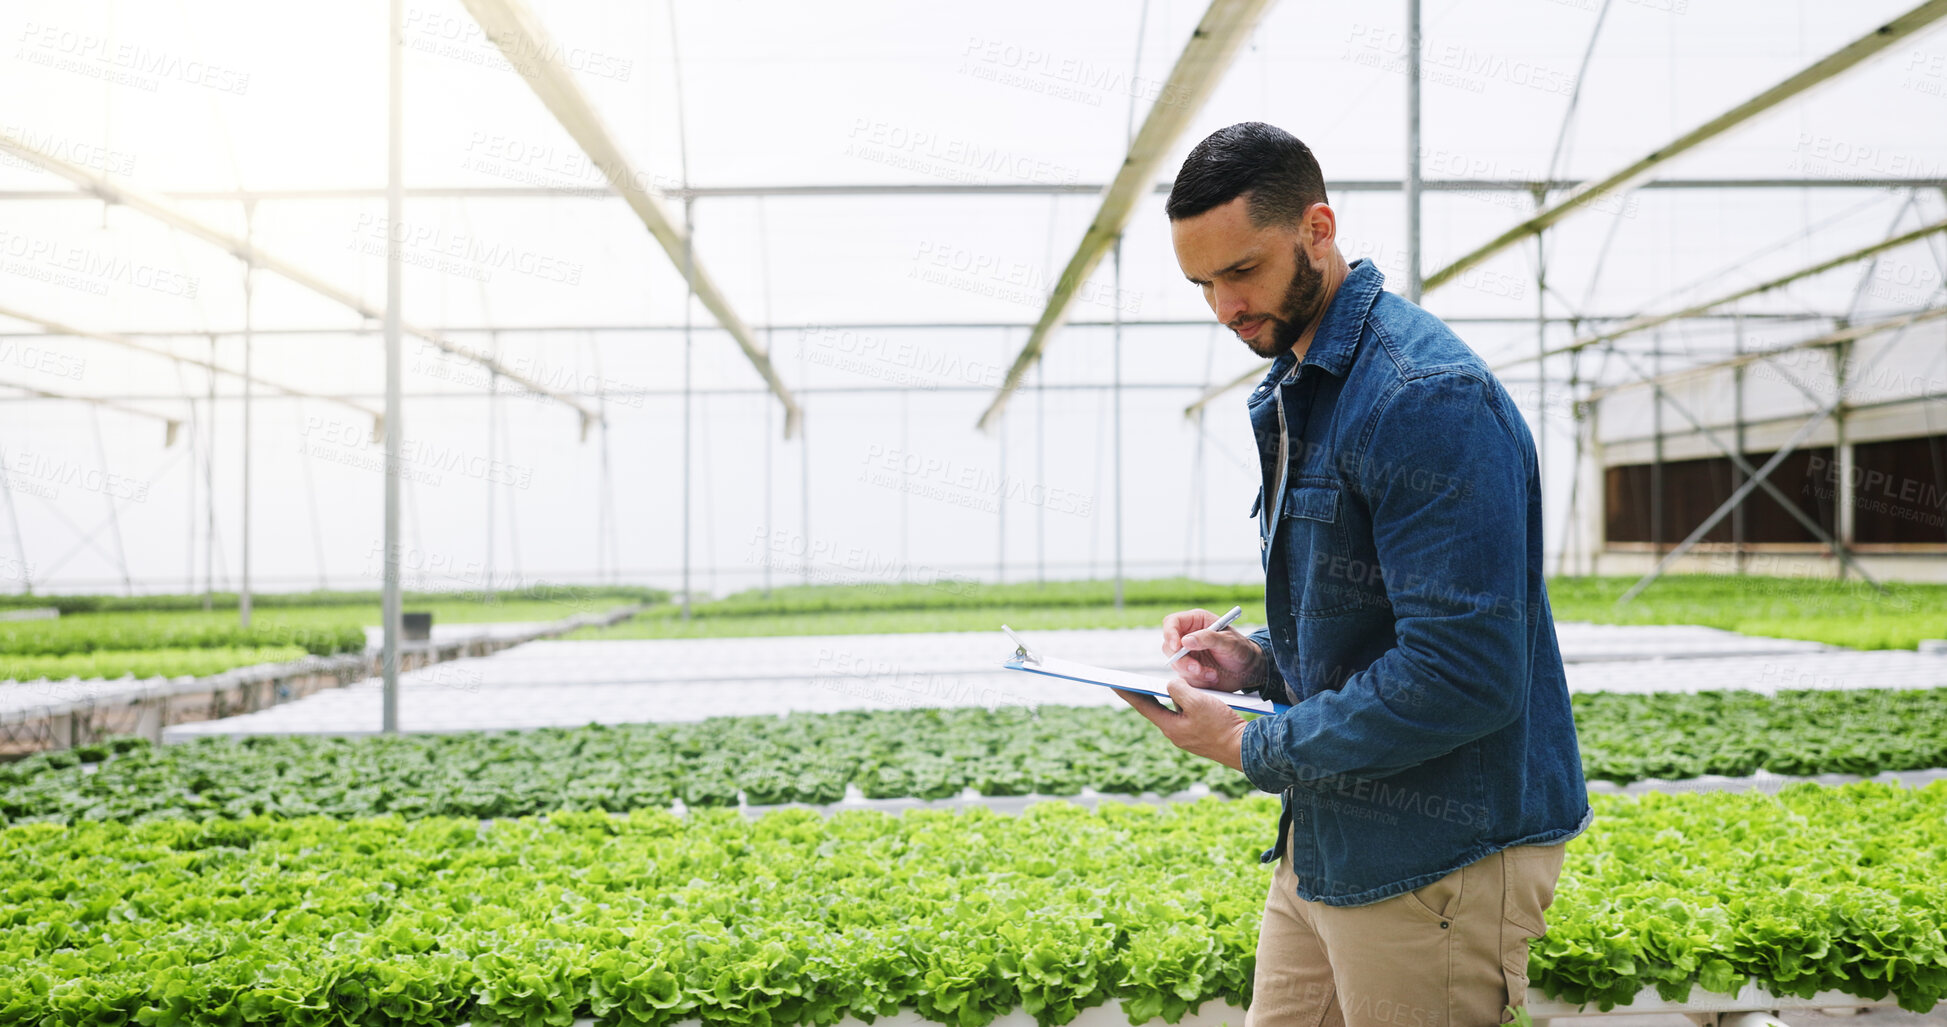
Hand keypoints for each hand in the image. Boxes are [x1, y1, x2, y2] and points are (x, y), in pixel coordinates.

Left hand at [1114, 678, 1245, 771]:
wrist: (1245, 748)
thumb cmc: (1221, 725)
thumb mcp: (1197, 701)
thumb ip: (1179, 689)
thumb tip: (1171, 685)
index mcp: (1170, 727)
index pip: (1143, 706)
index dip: (1128, 693)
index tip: (1114, 683)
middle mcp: (1175, 734)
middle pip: (1159, 708)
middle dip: (1151, 693)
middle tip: (1136, 680)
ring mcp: (1187, 736)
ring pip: (1177, 710)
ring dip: (1178, 697)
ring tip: (1177, 684)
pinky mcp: (1200, 736)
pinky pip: (1190, 715)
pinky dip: (1191, 703)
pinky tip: (1200, 696)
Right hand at [1160, 608, 1262, 692]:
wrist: (1248, 670)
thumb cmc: (1241, 650)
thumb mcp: (1229, 641)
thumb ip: (1208, 638)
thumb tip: (1185, 641)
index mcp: (1196, 622)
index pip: (1172, 622)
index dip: (1170, 633)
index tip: (1177, 647)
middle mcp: (1188, 636)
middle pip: (1169, 646)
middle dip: (1181, 660)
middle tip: (1197, 668)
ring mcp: (1187, 654)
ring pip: (1175, 664)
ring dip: (1193, 672)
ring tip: (1213, 674)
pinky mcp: (1189, 670)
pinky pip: (1183, 677)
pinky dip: (1197, 680)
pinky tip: (1212, 677)